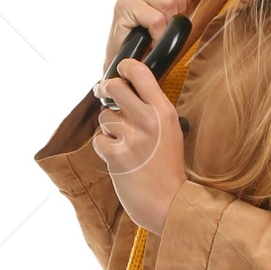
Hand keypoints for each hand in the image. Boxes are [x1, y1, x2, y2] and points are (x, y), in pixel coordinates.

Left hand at [90, 53, 185, 232]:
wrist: (167, 202)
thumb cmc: (168, 169)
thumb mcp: (171, 132)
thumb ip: (153, 111)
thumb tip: (128, 93)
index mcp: (164, 112)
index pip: (140, 73)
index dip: (125, 66)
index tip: (120, 69)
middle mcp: (147, 120)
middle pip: (113, 86)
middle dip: (104, 88)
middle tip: (102, 92)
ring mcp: (130, 137)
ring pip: (104, 116)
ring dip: (109, 128)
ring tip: (124, 143)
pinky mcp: (115, 154)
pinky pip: (99, 140)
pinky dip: (105, 148)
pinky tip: (118, 158)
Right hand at [105, 0, 192, 62]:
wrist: (129, 58)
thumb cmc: (152, 32)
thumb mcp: (176, 4)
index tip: (178, 4)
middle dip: (178, 8)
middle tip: (165, 21)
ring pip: (168, 2)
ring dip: (168, 24)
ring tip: (156, 30)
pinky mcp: (123, 6)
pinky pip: (156, 19)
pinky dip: (158, 35)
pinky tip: (151, 38)